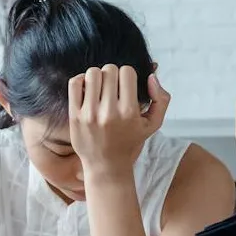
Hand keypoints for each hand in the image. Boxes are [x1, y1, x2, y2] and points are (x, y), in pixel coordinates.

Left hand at [68, 65, 170, 180]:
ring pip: (92, 73)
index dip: (127, 75)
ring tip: (100, 87)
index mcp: (129, 112)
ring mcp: (90, 114)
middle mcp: (109, 112)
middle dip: (113, 75)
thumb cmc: (129, 142)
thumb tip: (151, 76)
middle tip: (112, 87)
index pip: (127, 72)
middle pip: (109, 70)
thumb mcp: (153, 124)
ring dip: (97, 76)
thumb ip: (161, 99)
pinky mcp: (75, 116)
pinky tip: (87, 89)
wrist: (106, 165)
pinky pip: (75, 84)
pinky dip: (80, 80)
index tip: (126, 85)